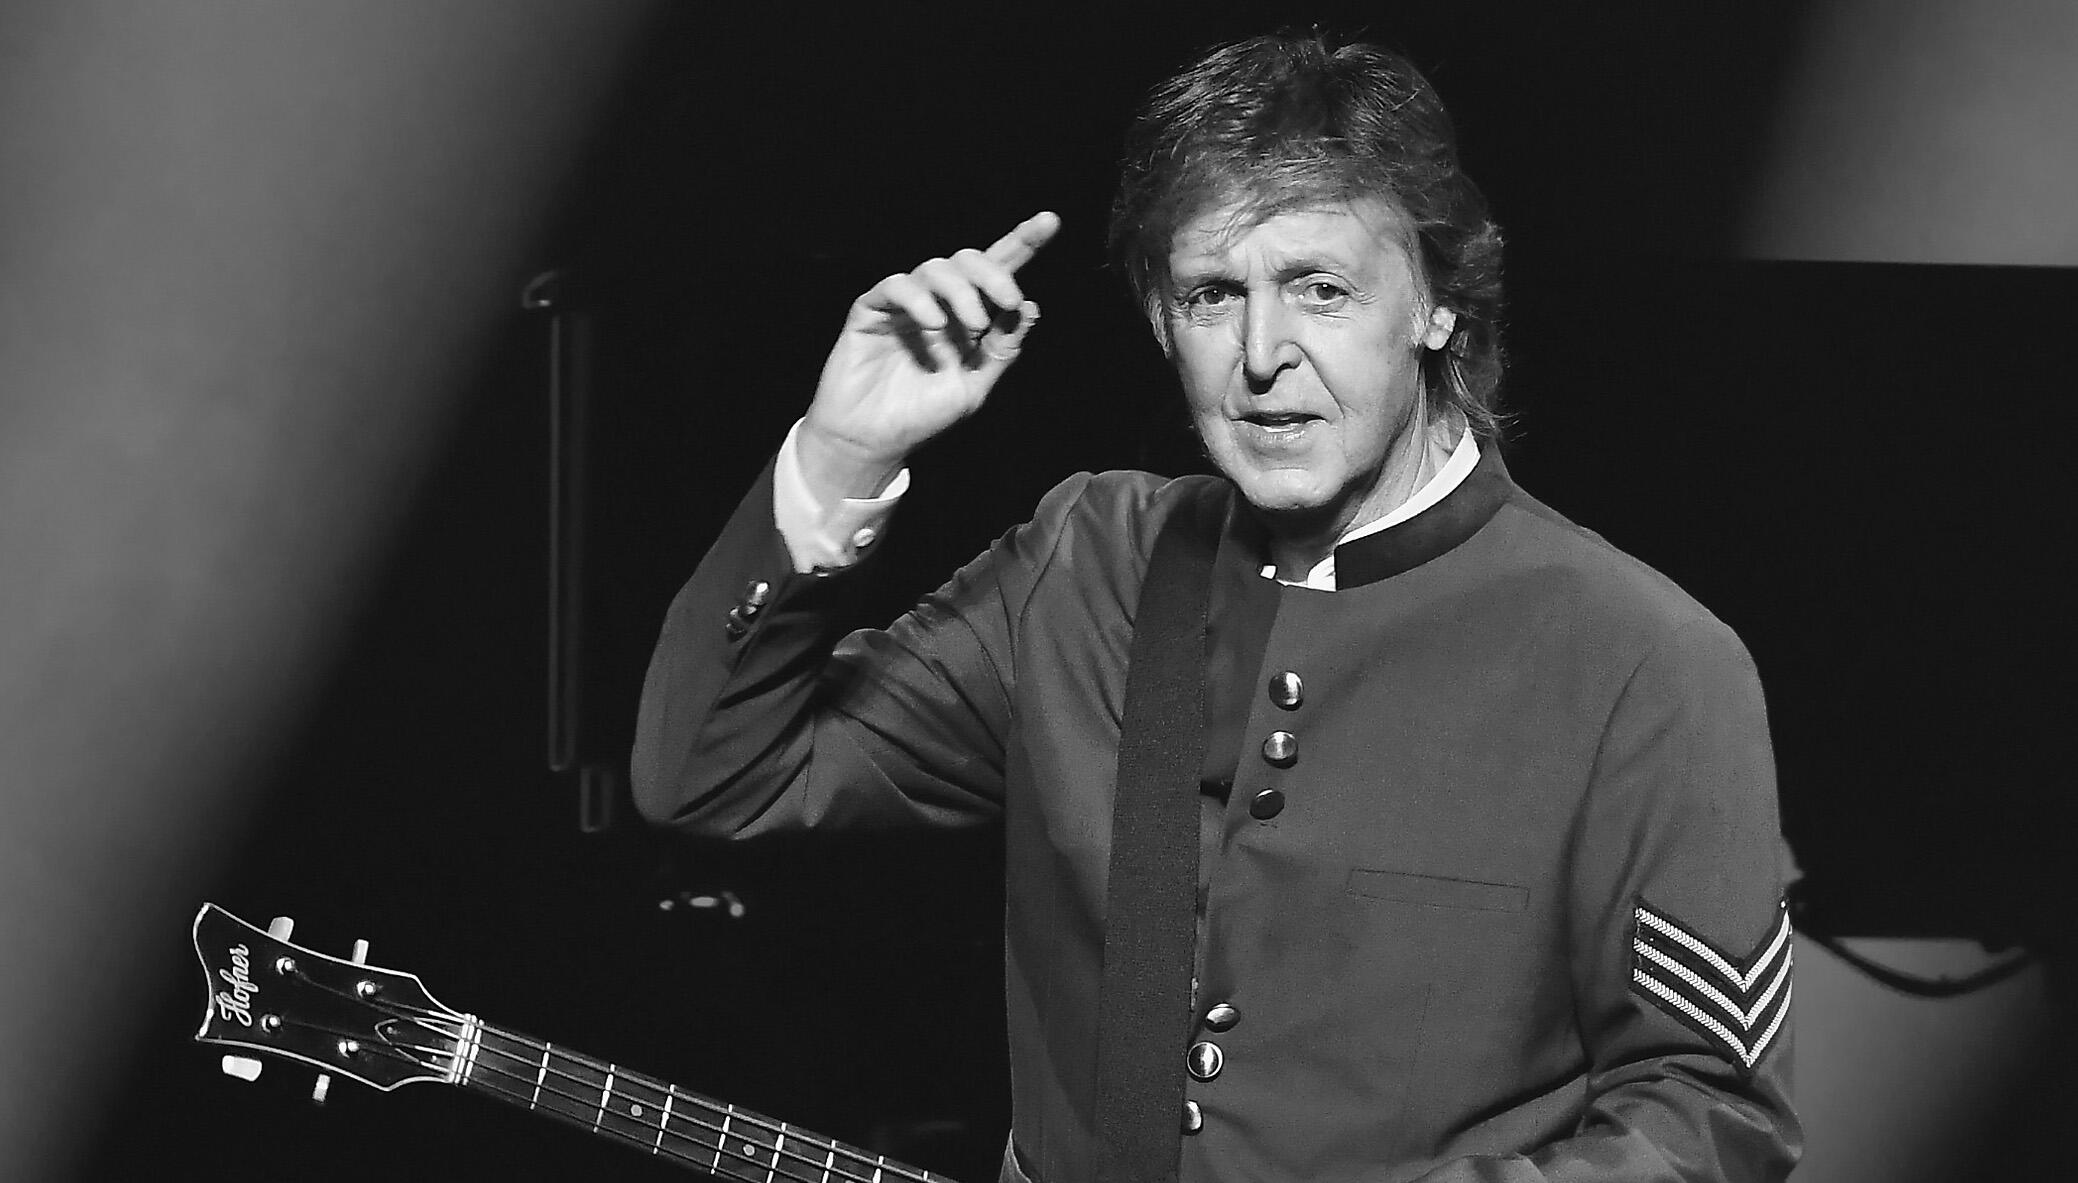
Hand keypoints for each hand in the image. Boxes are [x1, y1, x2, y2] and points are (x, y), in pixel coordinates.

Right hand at [799, 211, 1059, 499]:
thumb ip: (1001, 349)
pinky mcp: (872, 310)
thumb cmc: (922, 417)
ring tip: (973, 326)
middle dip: (995, 273)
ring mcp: (905, 305)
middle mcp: (939, 303)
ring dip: (962, 292)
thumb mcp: (974, 387)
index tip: (1050, 221)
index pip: (998, 271)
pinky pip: (897, 285)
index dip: (1023, 242)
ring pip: (937, 268)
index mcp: (969, 318)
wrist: (872, 442)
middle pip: (970, 260)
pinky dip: (919, 299)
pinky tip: (933, 325)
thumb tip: (1029, 307)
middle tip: (1008, 301)